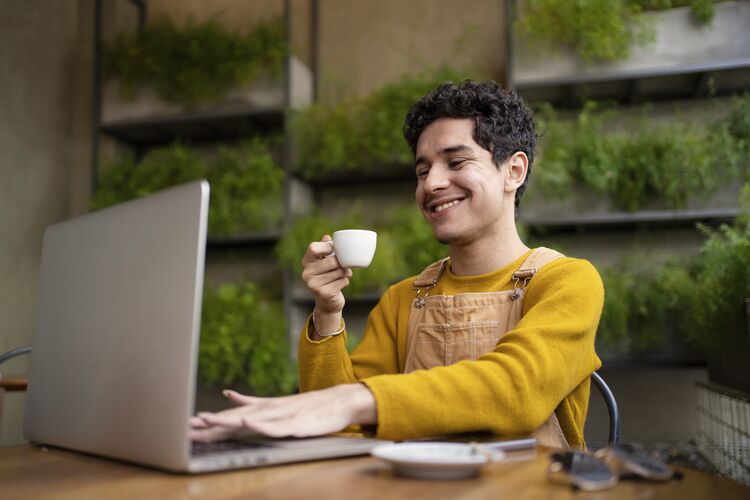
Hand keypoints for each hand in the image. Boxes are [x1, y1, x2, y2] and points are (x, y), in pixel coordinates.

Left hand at [190, 384, 376, 442]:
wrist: (338, 401)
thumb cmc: (306, 407)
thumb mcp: (275, 405)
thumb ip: (250, 402)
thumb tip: (228, 396)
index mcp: (261, 410)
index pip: (230, 418)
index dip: (208, 423)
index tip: (185, 426)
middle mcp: (267, 411)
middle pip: (234, 419)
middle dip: (210, 424)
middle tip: (187, 426)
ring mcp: (281, 416)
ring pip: (250, 420)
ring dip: (228, 421)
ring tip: (207, 421)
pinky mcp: (295, 424)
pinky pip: (275, 426)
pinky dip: (260, 425)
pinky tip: (247, 424)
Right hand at [301, 235, 351, 334]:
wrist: (327, 302)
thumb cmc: (327, 277)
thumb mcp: (324, 263)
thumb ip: (325, 249)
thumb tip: (327, 237)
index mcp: (306, 262)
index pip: (313, 247)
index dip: (327, 247)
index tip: (334, 251)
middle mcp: (307, 273)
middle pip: (332, 261)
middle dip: (342, 263)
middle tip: (344, 265)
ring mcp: (313, 284)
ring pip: (339, 271)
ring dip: (346, 272)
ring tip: (344, 274)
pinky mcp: (323, 293)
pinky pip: (342, 281)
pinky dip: (345, 281)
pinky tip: (341, 284)